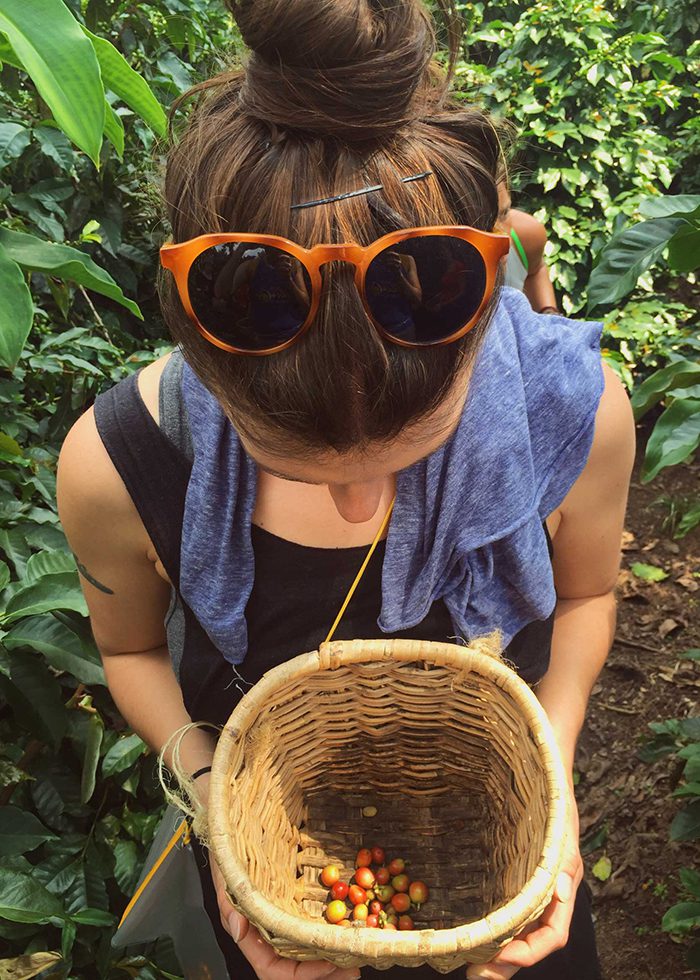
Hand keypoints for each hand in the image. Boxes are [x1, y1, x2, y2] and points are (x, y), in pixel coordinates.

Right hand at [209, 851, 360, 979]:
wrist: (240, 825)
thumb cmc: (232, 849)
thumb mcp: (225, 873)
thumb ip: (229, 902)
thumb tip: (238, 928)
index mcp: (252, 934)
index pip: (273, 970)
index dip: (302, 973)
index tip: (329, 963)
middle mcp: (271, 933)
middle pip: (296, 969)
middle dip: (324, 973)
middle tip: (352, 971)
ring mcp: (286, 919)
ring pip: (308, 953)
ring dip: (331, 959)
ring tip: (355, 957)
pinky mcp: (299, 903)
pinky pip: (315, 927)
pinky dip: (331, 935)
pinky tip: (349, 932)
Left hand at [465, 783, 581, 979]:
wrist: (545, 780)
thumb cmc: (553, 804)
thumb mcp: (561, 831)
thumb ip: (563, 862)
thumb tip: (562, 890)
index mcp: (562, 889)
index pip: (553, 935)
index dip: (529, 952)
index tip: (502, 957)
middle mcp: (548, 896)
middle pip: (532, 942)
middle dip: (507, 963)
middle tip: (476, 975)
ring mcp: (532, 889)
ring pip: (519, 932)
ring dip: (499, 953)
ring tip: (472, 964)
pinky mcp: (515, 878)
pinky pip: (509, 911)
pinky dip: (495, 928)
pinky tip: (475, 933)